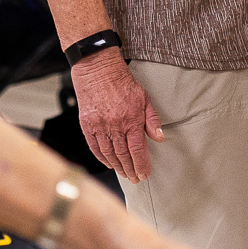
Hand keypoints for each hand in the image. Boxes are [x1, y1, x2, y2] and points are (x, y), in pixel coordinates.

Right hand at [70, 49, 162, 182]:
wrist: (98, 70)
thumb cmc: (123, 83)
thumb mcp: (144, 98)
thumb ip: (152, 120)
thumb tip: (160, 138)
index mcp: (131, 119)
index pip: (138, 150)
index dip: (142, 165)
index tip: (144, 174)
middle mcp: (115, 125)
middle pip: (123, 155)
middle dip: (130, 170)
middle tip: (135, 178)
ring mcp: (99, 126)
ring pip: (109, 153)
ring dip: (117, 166)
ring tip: (124, 173)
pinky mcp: (87, 124)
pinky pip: (94, 147)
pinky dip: (102, 158)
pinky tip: (109, 163)